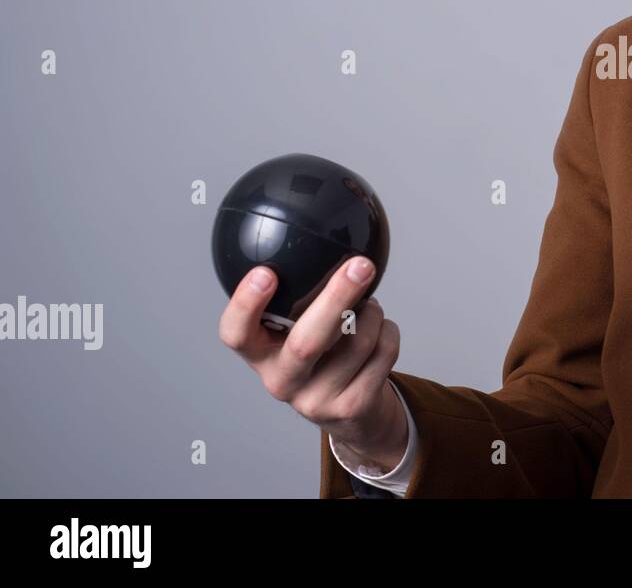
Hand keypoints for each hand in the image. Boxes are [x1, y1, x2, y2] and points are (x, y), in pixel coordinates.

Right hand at [218, 258, 408, 472]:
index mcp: (260, 354)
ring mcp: (316, 399)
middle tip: (359, 265)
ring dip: (372, 313)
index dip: (246, 305)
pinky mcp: (351, 406)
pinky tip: (379, 332)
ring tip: (367, 307)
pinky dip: (388, 331)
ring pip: (358, 341)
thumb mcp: (297, 327)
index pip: (236, 334)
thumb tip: (322, 229)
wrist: (350, 409)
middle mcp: (281, 381)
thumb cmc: (323, 351)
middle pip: (306, 343)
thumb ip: (297, 293)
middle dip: (337, 299)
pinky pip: (383, 352)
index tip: (265, 272)